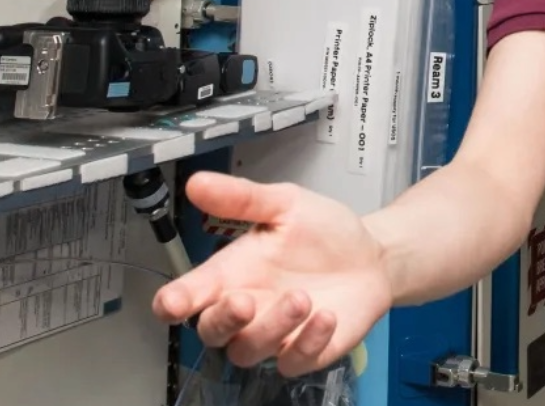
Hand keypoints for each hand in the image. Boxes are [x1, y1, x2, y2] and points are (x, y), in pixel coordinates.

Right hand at [151, 171, 393, 377]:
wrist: (372, 254)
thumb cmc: (322, 231)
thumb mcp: (286, 204)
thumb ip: (242, 198)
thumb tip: (197, 182)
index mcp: (232, 273)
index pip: (189, 295)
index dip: (174, 302)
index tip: (172, 302)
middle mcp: (247, 309)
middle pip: (211, 331)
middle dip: (222, 320)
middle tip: (243, 301)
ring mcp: (274, 335)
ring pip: (248, 350)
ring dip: (272, 328)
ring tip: (302, 297)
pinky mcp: (304, 352)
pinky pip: (293, 362)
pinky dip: (307, 343)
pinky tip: (326, 317)